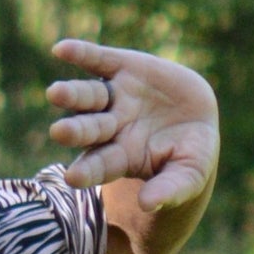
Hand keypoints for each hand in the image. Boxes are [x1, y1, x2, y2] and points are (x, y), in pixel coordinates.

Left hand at [45, 40, 219, 209]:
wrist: (197, 117)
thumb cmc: (190, 156)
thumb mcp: (189, 175)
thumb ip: (169, 189)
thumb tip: (148, 203)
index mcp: (121, 157)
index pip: (100, 165)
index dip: (87, 171)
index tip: (73, 178)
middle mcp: (111, 127)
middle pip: (89, 129)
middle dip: (75, 131)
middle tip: (58, 132)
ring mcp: (115, 97)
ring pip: (89, 96)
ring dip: (72, 94)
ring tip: (55, 93)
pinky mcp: (123, 67)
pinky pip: (99, 60)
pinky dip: (81, 53)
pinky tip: (62, 49)